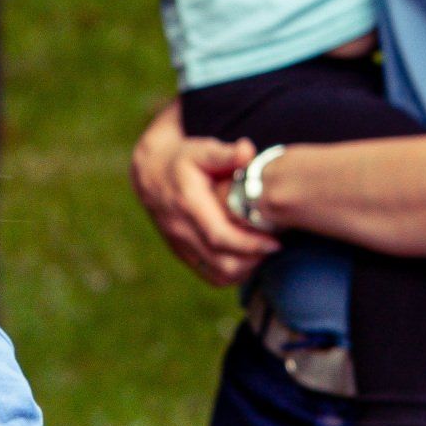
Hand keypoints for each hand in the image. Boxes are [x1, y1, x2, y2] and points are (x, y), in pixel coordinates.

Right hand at [130, 106, 275, 286]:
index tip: (274, 242)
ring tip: (262, 252)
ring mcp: (181, 246)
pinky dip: (233, 274)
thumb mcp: (201, 150)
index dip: (248, 244)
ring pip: (217, 274)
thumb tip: (247, 151)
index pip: (219, 236)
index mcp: (189, 206)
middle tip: (274, 246)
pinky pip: (211, 276)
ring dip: (244, 269)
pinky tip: (247, 258)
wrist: (151, 176)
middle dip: (252, 260)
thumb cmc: (184, 160)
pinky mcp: (184, 255)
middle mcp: (182, 231)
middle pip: (221, 262)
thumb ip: (225, 153)